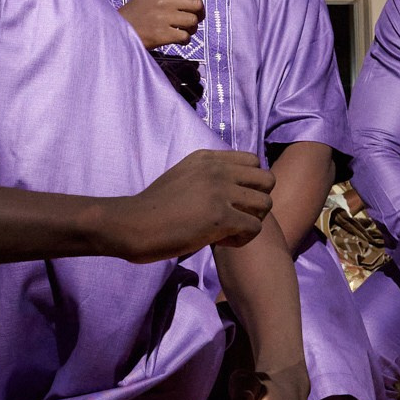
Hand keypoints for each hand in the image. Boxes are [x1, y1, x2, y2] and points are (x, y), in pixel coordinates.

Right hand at [109, 150, 274, 261]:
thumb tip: (234, 189)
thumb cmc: (153, 208)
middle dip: (257, 201)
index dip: (250, 184)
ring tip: (229, 231)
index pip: (254, 161)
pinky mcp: (220, 217)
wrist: (132, 224)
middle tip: (238, 217)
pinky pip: (254, 228)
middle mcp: (217, 169)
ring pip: (265, 204)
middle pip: (267, 180)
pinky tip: (221, 241)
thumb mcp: (182, 177)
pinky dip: (242, 239)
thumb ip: (208, 176)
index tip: (232, 200)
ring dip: (252, 221)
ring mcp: (220, 191)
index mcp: (207, 158)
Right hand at [120, 0, 204, 48]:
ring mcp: (163, 18)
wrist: (116, 29)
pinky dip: (184, 40)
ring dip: (191, 29)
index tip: (191, 8)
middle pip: (197, 4)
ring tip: (182, 32)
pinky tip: (176, 40)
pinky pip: (185, 36)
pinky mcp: (161, 34)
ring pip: (193, 21)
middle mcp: (164, 1)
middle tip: (190, 22)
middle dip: (198, 15)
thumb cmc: (135, 14)